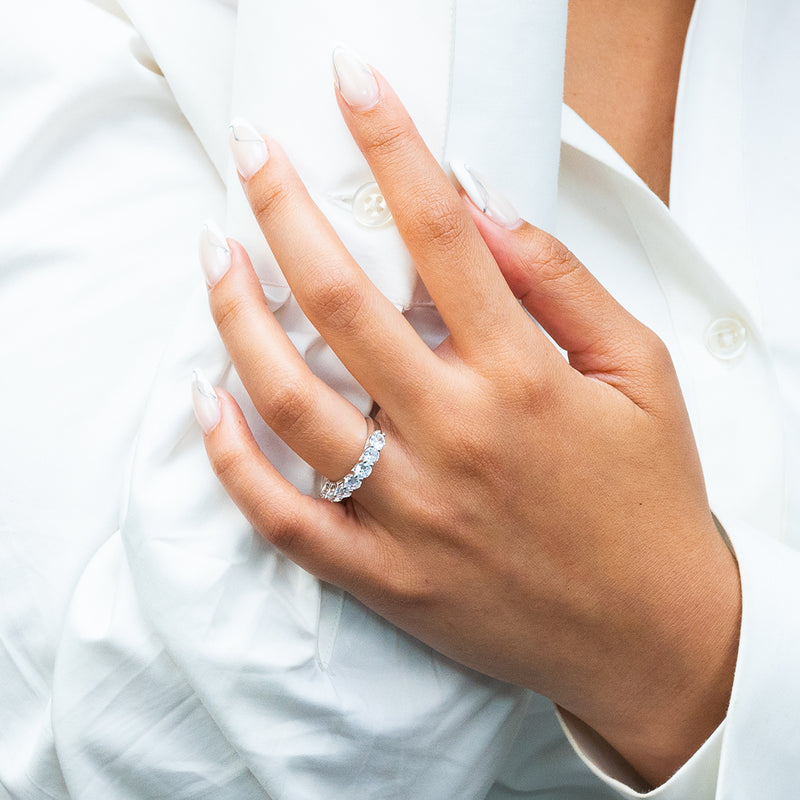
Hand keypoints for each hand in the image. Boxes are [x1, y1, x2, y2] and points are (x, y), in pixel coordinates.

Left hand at [195, 48, 740, 785]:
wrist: (652, 634)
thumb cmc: (650, 500)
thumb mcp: (642, 373)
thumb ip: (563, 285)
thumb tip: (486, 211)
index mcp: (523, 376)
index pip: (440, 233)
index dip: (393, 144)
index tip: (353, 85)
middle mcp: (456, 435)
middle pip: (342, 300)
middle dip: (284, 208)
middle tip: (251, 155)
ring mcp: (411, 511)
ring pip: (292, 401)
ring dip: (237, 318)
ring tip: (213, 258)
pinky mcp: (387, 574)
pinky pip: (285, 518)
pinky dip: (234, 460)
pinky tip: (206, 403)